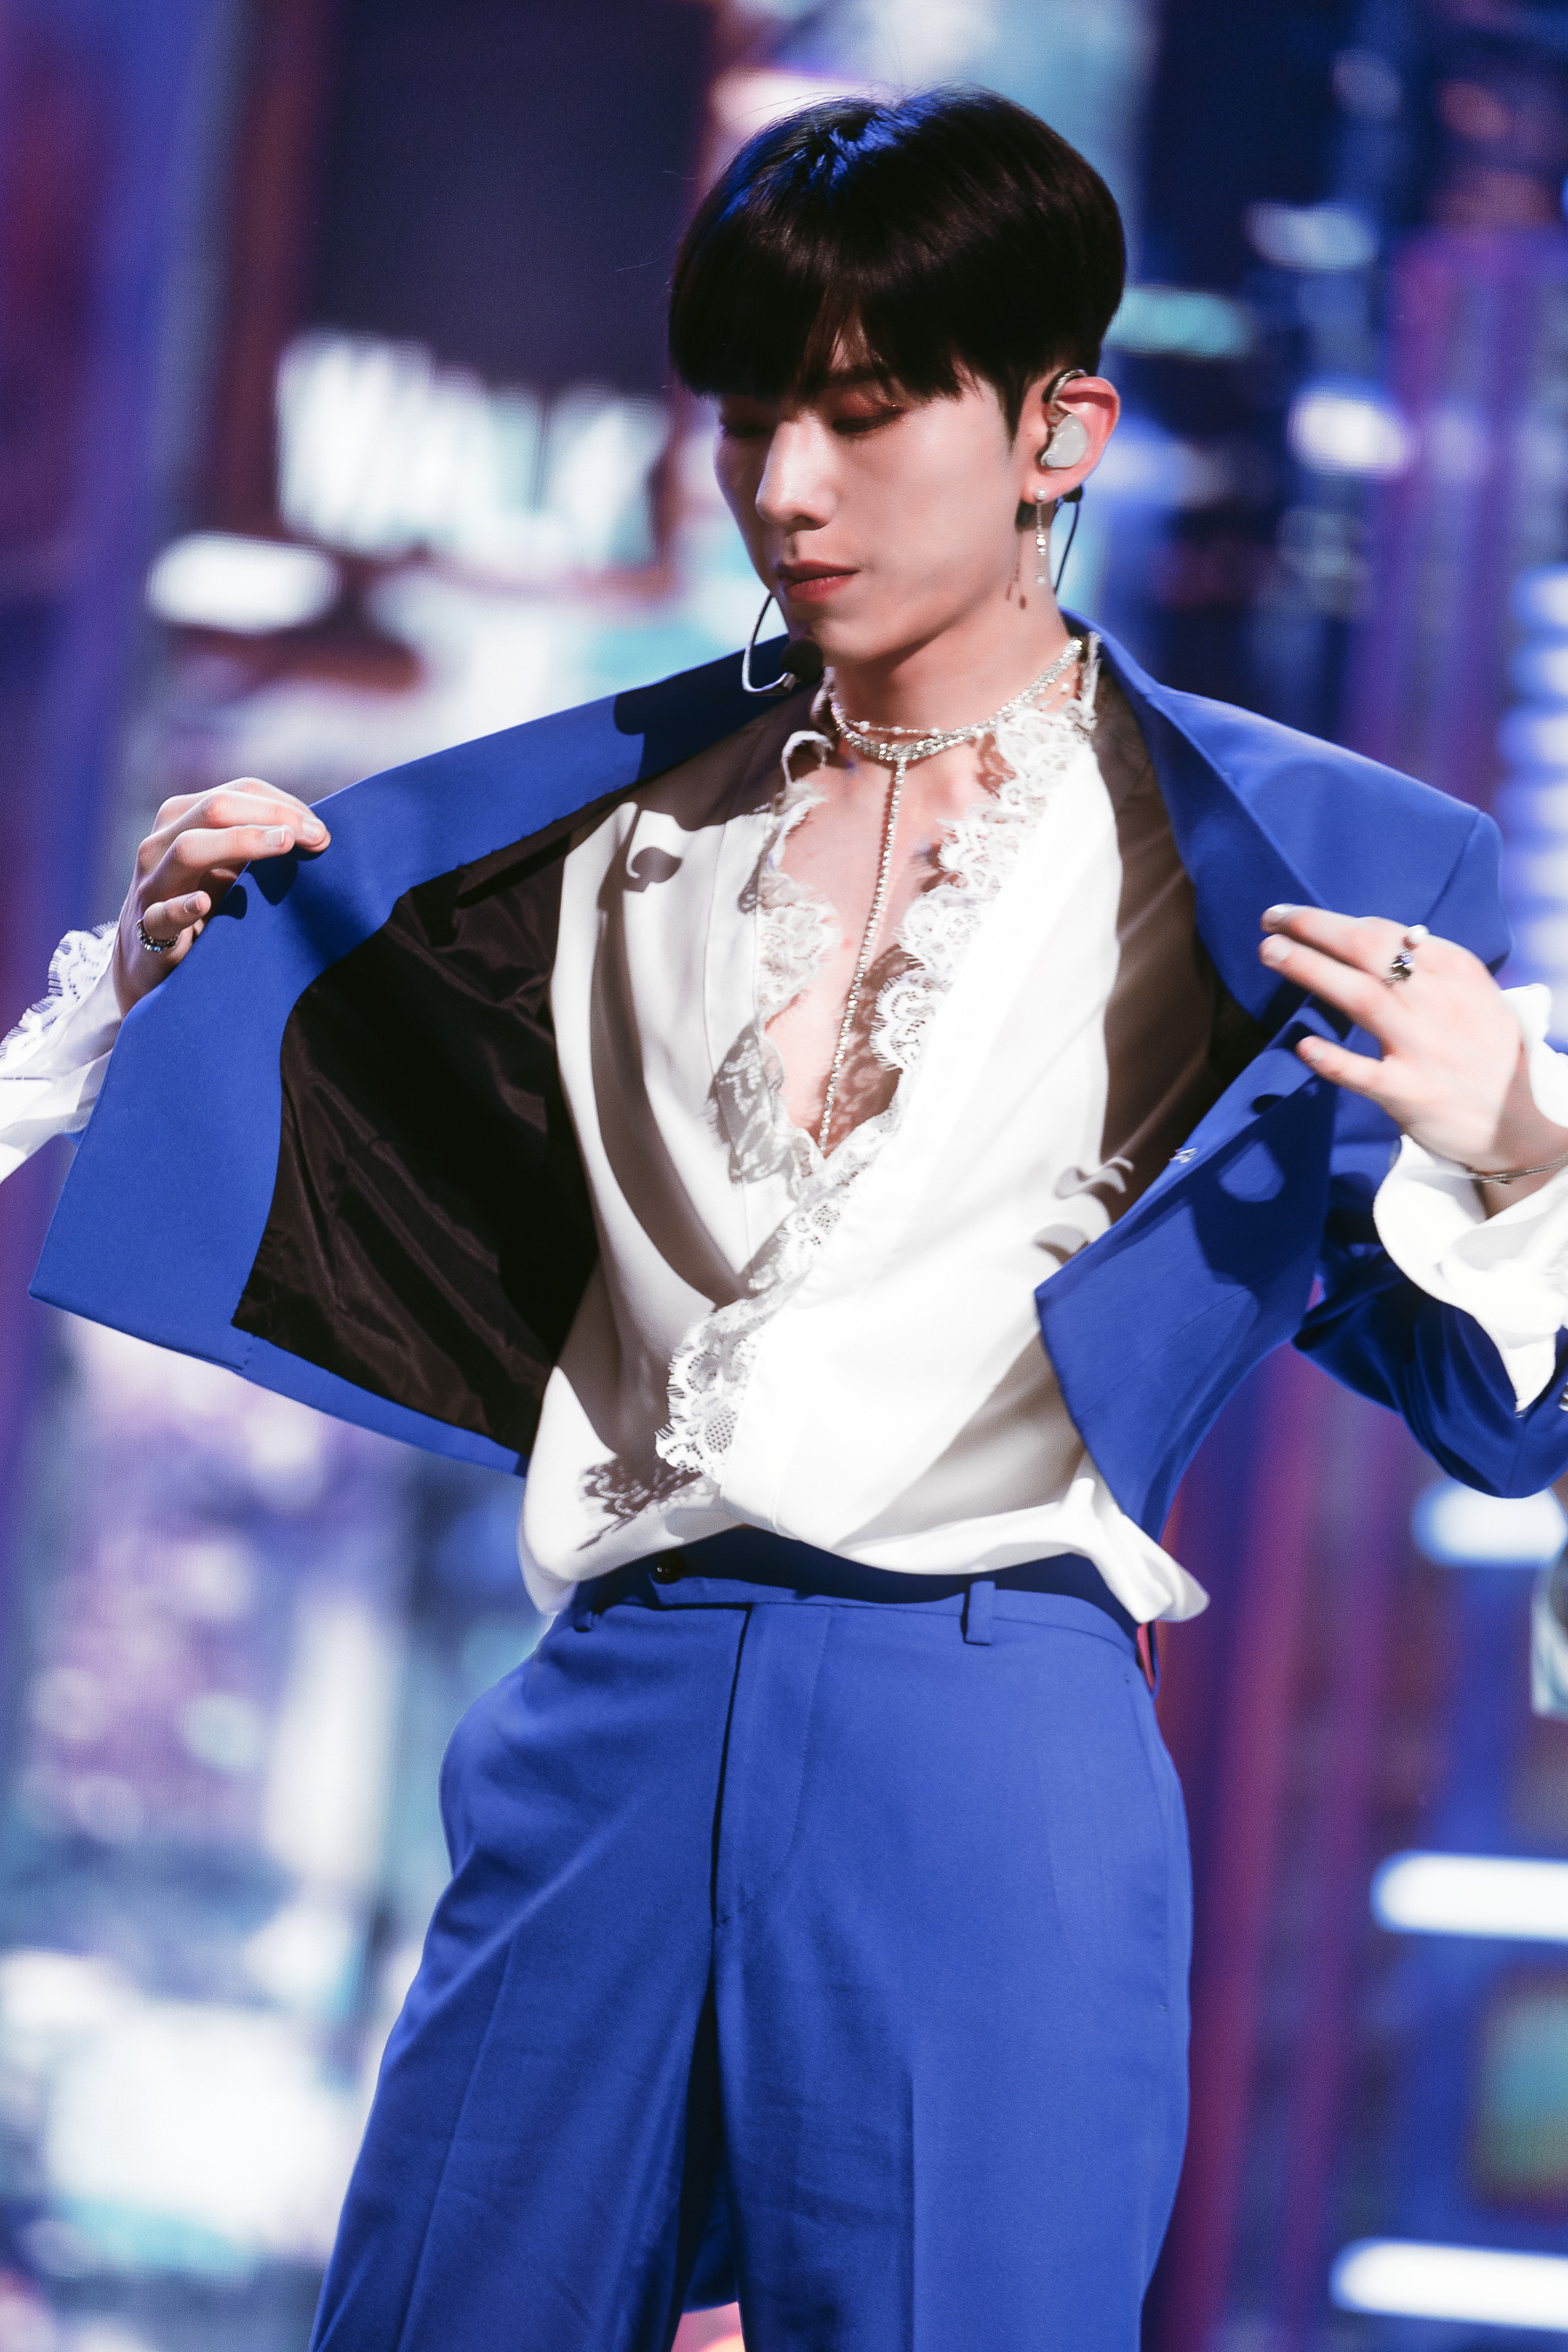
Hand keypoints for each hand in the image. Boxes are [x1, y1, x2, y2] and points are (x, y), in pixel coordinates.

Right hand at [113, 779, 327, 1013]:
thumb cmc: (200, 905)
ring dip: (240, 842)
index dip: (282, 804)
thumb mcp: (227, 869)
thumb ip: (257, 847)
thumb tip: (317, 835)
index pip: (236, 792)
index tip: (320, 828)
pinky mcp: (148, 928)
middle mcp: (161, 843)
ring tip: (283, 844)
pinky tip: (206, 903)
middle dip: (272, 816)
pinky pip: (163, 914)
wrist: (150, 960)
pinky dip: (184, 907)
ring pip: (188, 849)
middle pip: (215, 809)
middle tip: (317, 836)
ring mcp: (152, 884)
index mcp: (183, 819)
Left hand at [1258, 906, 1567, 1209]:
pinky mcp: (1409, 1092)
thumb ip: (1434, 967)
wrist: (1521, 1122)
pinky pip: (1365, 1073)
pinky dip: (1333, 1059)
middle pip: (1369, 951)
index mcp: (1456, 970)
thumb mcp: (1475, 995)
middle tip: (1271, 919)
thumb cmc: (1486, 1052)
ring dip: (1311, 970)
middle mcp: (1439, 1002)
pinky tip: (1303, 1045)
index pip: (1387, 932)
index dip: (1335, 919)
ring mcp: (1423, 1048)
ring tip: (1271, 952)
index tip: (1294, 915)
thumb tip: (1388, 935)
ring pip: (1361, 998)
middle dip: (1315, 928)